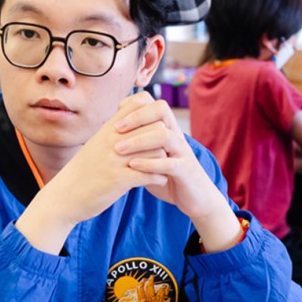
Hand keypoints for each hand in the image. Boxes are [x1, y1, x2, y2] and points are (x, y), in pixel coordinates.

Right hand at [39, 105, 166, 224]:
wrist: (64, 196)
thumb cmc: (83, 171)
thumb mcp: (97, 143)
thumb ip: (114, 131)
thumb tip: (131, 120)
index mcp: (109, 128)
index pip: (141, 104)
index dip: (154, 115)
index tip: (154, 131)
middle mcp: (114, 140)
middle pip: (156, 127)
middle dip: (164, 140)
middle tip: (164, 152)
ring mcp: (117, 159)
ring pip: (158, 151)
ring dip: (164, 161)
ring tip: (162, 168)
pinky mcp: (119, 180)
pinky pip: (151, 174)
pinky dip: (159, 178)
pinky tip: (156, 181)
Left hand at [114, 93, 240, 251]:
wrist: (194, 198)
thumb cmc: (166, 176)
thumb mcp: (150, 156)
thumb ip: (135, 146)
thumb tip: (108, 136)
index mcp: (166, 129)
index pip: (153, 103)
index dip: (134, 105)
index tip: (115, 117)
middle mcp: (176, 136)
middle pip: (161, 109)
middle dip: (137, 116)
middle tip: (116, 128)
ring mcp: (182, 152)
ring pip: (164, 135)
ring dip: (139, 140)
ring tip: (119, 149)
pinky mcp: (186, 171)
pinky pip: (169, 163)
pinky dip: (149, 164)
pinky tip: (133, 166)